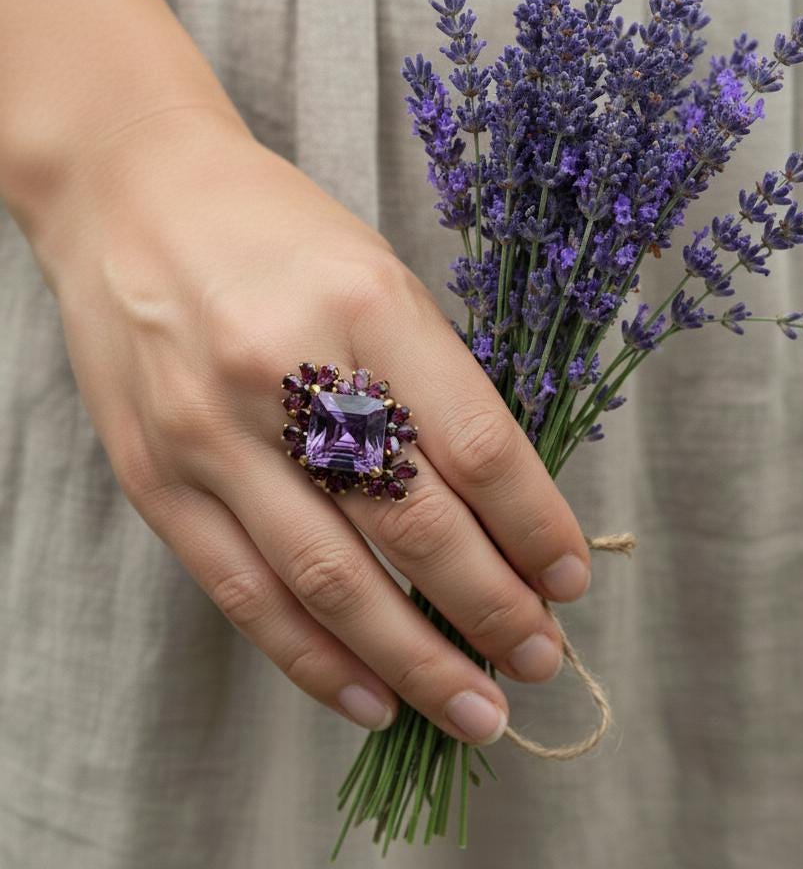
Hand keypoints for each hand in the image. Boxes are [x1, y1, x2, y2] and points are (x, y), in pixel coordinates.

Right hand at [40, 107, 592, 744]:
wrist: (132, 196)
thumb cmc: (277, 234)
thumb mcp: (378, 277)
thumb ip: (433, 384)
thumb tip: (499, 507)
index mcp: (365, 306)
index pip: (477, 446)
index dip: (536, 526)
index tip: (569, 578)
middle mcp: (285, 374)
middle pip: (413, 524)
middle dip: (491, 609)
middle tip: (539, 659)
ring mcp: (211, 435)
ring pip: (332, 581)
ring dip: (415, 662)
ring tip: (475, 710)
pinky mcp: (157, 479)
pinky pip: (245, 593)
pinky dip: (316, 661)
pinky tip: (373, 700)